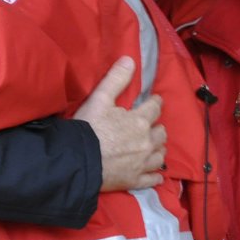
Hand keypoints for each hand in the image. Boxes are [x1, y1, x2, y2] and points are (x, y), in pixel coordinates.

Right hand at [74, 57, 165, 191]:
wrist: (78, 160)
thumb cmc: (88, 128)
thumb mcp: (100, 99)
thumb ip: (116, 79)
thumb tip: (130, 59)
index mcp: (140, 121)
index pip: (155, 108)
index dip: (155, 103)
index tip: (154, 102)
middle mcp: (147, 142)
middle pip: (161, 133)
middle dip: (157, 128)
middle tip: (149, 127)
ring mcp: (143, 163)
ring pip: (161, 155)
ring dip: (158, 149)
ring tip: (152, 147)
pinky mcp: (136, 180)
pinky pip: (154, 179)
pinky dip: (156, 176)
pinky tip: (155, 174)